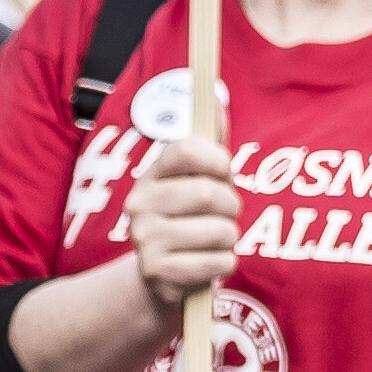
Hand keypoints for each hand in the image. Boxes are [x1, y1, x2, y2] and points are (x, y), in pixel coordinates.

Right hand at [128, 129, 245, 324]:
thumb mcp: (201, 179)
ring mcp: (144, 238)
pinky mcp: (156, 272)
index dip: (216, 159)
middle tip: (223, 215)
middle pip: (208, 193)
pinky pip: (216, 263)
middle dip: (231, 207)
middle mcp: (139, 203)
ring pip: (219, 232)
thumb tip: (216, 96)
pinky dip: (225, 264)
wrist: (163, 276)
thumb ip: (211, 142)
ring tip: (215, 241)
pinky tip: (210, 262)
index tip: (224, 171)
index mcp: (152, 174)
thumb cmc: (192, 218)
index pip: (184, 149)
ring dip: (230, 239)